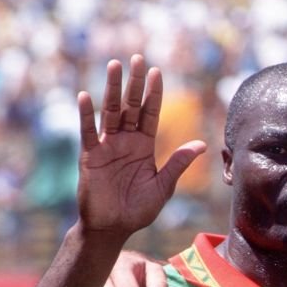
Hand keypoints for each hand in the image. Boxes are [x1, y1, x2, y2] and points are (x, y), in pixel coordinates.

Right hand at [76, 54, 204, 237]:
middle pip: (131, 106)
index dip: (153, 94)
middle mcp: (126, 141)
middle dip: (135, 83)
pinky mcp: (91, 156)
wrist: (113, 228)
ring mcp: (107, 146)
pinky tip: (86, 96)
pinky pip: (88, 132)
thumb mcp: (163, 186)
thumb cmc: (138, 209)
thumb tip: (201, 144)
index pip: (150, 114)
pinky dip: (86, 115)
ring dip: (113, 89)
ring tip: (115, 65)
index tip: (157, 72)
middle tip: (139, 58)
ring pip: (110, 112)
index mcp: (144, 146)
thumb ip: (178, 163)